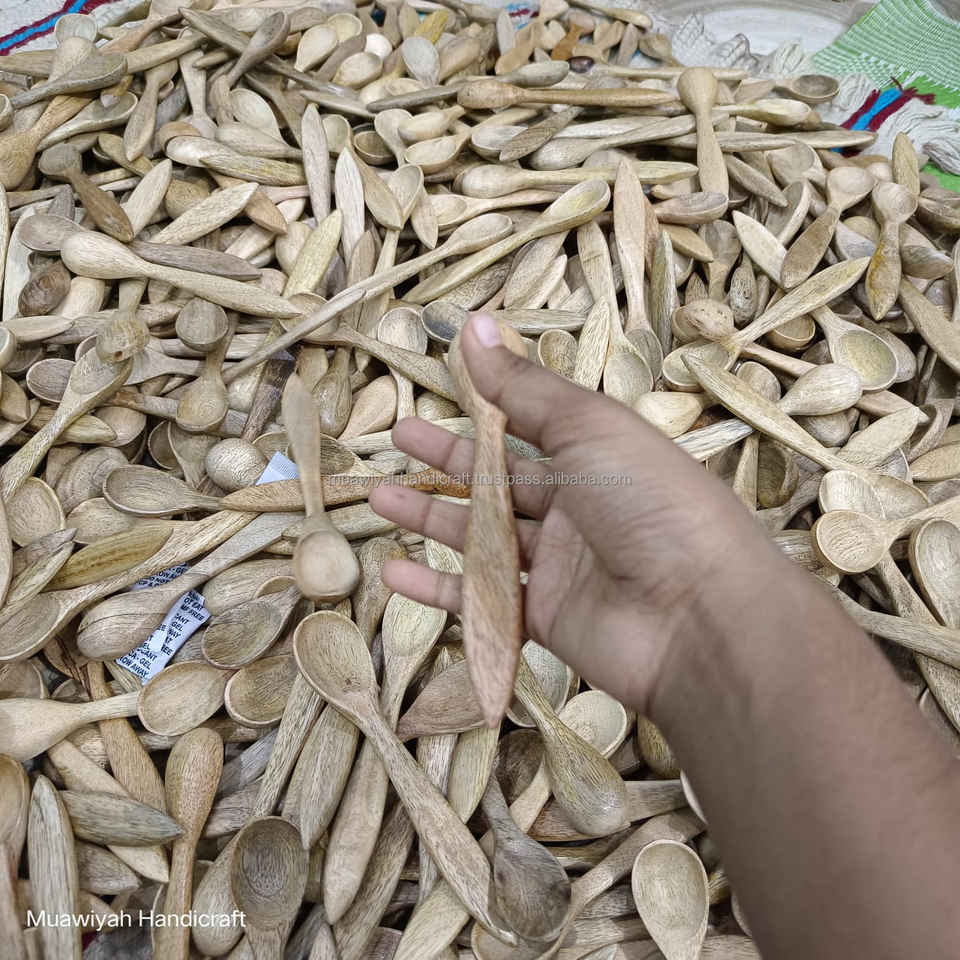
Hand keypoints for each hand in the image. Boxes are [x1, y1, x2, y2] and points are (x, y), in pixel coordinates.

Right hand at [369, 313, 788, 711]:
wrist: (697, 614)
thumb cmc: (651, 501)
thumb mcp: (587, 427)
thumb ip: (523, 386)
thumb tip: (474, 326)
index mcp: (595, 455)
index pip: (527, 428)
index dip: (481, 410)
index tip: (437, 392)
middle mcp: (578, 508)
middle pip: (498, 481)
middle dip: (447, 460)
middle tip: (399, 439)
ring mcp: (562, 566)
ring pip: (483, 539)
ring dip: (432, 519)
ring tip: (380, 497)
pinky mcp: (547, 618)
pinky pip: (483, 599)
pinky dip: (437, 589)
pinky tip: (394, 572)